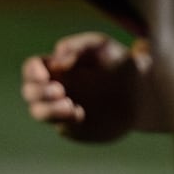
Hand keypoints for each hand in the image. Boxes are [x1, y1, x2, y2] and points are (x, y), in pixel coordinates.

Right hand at [20, 31, 149, 141]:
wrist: (144, 92)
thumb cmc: (120, 63)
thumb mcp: (102, 46)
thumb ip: (78, 46)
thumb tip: (57, 60)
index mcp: (58, 66)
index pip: (31, 68)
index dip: (32, 72)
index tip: (45, 75)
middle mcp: (57, 88)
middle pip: (29, 92)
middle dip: (39, 93)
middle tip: (61, 91)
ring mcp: (64, 110)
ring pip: (39, 112)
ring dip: (48, 110)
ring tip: (71, 106)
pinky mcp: (76, 128)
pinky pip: (61, 128)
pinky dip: (66, 122)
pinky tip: (82, 114)